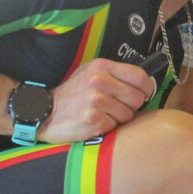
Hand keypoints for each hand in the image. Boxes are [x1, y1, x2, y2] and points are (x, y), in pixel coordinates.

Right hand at [37, 58, 154, 141]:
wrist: (46, 112)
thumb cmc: (74, 94)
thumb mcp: (90, 74)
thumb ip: (114, 75)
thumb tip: (144, 83)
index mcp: (102, 67)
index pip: (139, 76)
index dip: (147, 88)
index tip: (144, 94)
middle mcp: (99, 81)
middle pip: (137, 98)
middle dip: (131, 106)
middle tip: (115, 107)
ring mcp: (95, 100)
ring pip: (128, 114)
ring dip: (119, 118)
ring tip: (102, 114)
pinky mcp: (92, 119)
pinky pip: (115, 125)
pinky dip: (108, 127)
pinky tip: (95, 122)